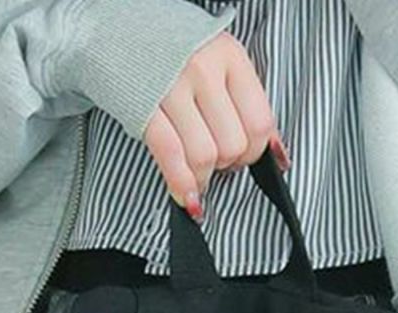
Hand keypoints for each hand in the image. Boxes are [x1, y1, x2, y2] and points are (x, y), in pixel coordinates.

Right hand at [143, 31, 290, 218]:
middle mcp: (203, 68)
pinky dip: (181, 185)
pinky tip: (186, 197)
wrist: (120, 29)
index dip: (255, 153)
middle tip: (217, 162)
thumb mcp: (220, 62)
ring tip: (199, 175)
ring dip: (204, 178)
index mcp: (229, 56)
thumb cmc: (175, 52)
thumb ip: (247, 102)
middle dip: (228, 165)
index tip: (244, 157)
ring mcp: (171, 87)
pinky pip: (170, 156)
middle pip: (232, 145)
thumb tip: (278, 155)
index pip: (259, 124)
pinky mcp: (143, 106)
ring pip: (204, 156)